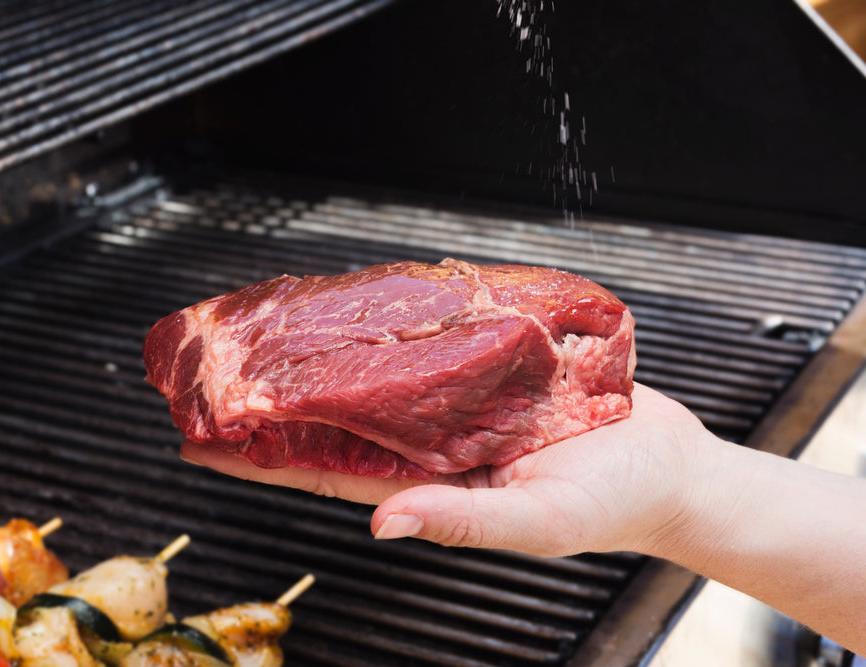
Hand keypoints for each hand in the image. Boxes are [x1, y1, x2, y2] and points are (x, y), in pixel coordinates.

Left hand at [180, 383, 717, 557]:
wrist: (669, 461)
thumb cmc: (614, 501)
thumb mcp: (540, 522)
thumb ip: (462, 522)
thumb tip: (383, 522)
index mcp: (431, 482)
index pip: (324, 472)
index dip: (260, 460)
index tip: (201, 442)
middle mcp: (431, 441)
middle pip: (333, 420)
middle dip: (273, 405)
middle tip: (213, 377)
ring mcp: (455, 404)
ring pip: (372, 378)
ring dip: (320, 362)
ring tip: (266, 338)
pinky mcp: (487, 369)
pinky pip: (426, 346)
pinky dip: (389, 330)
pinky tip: (357, 311)